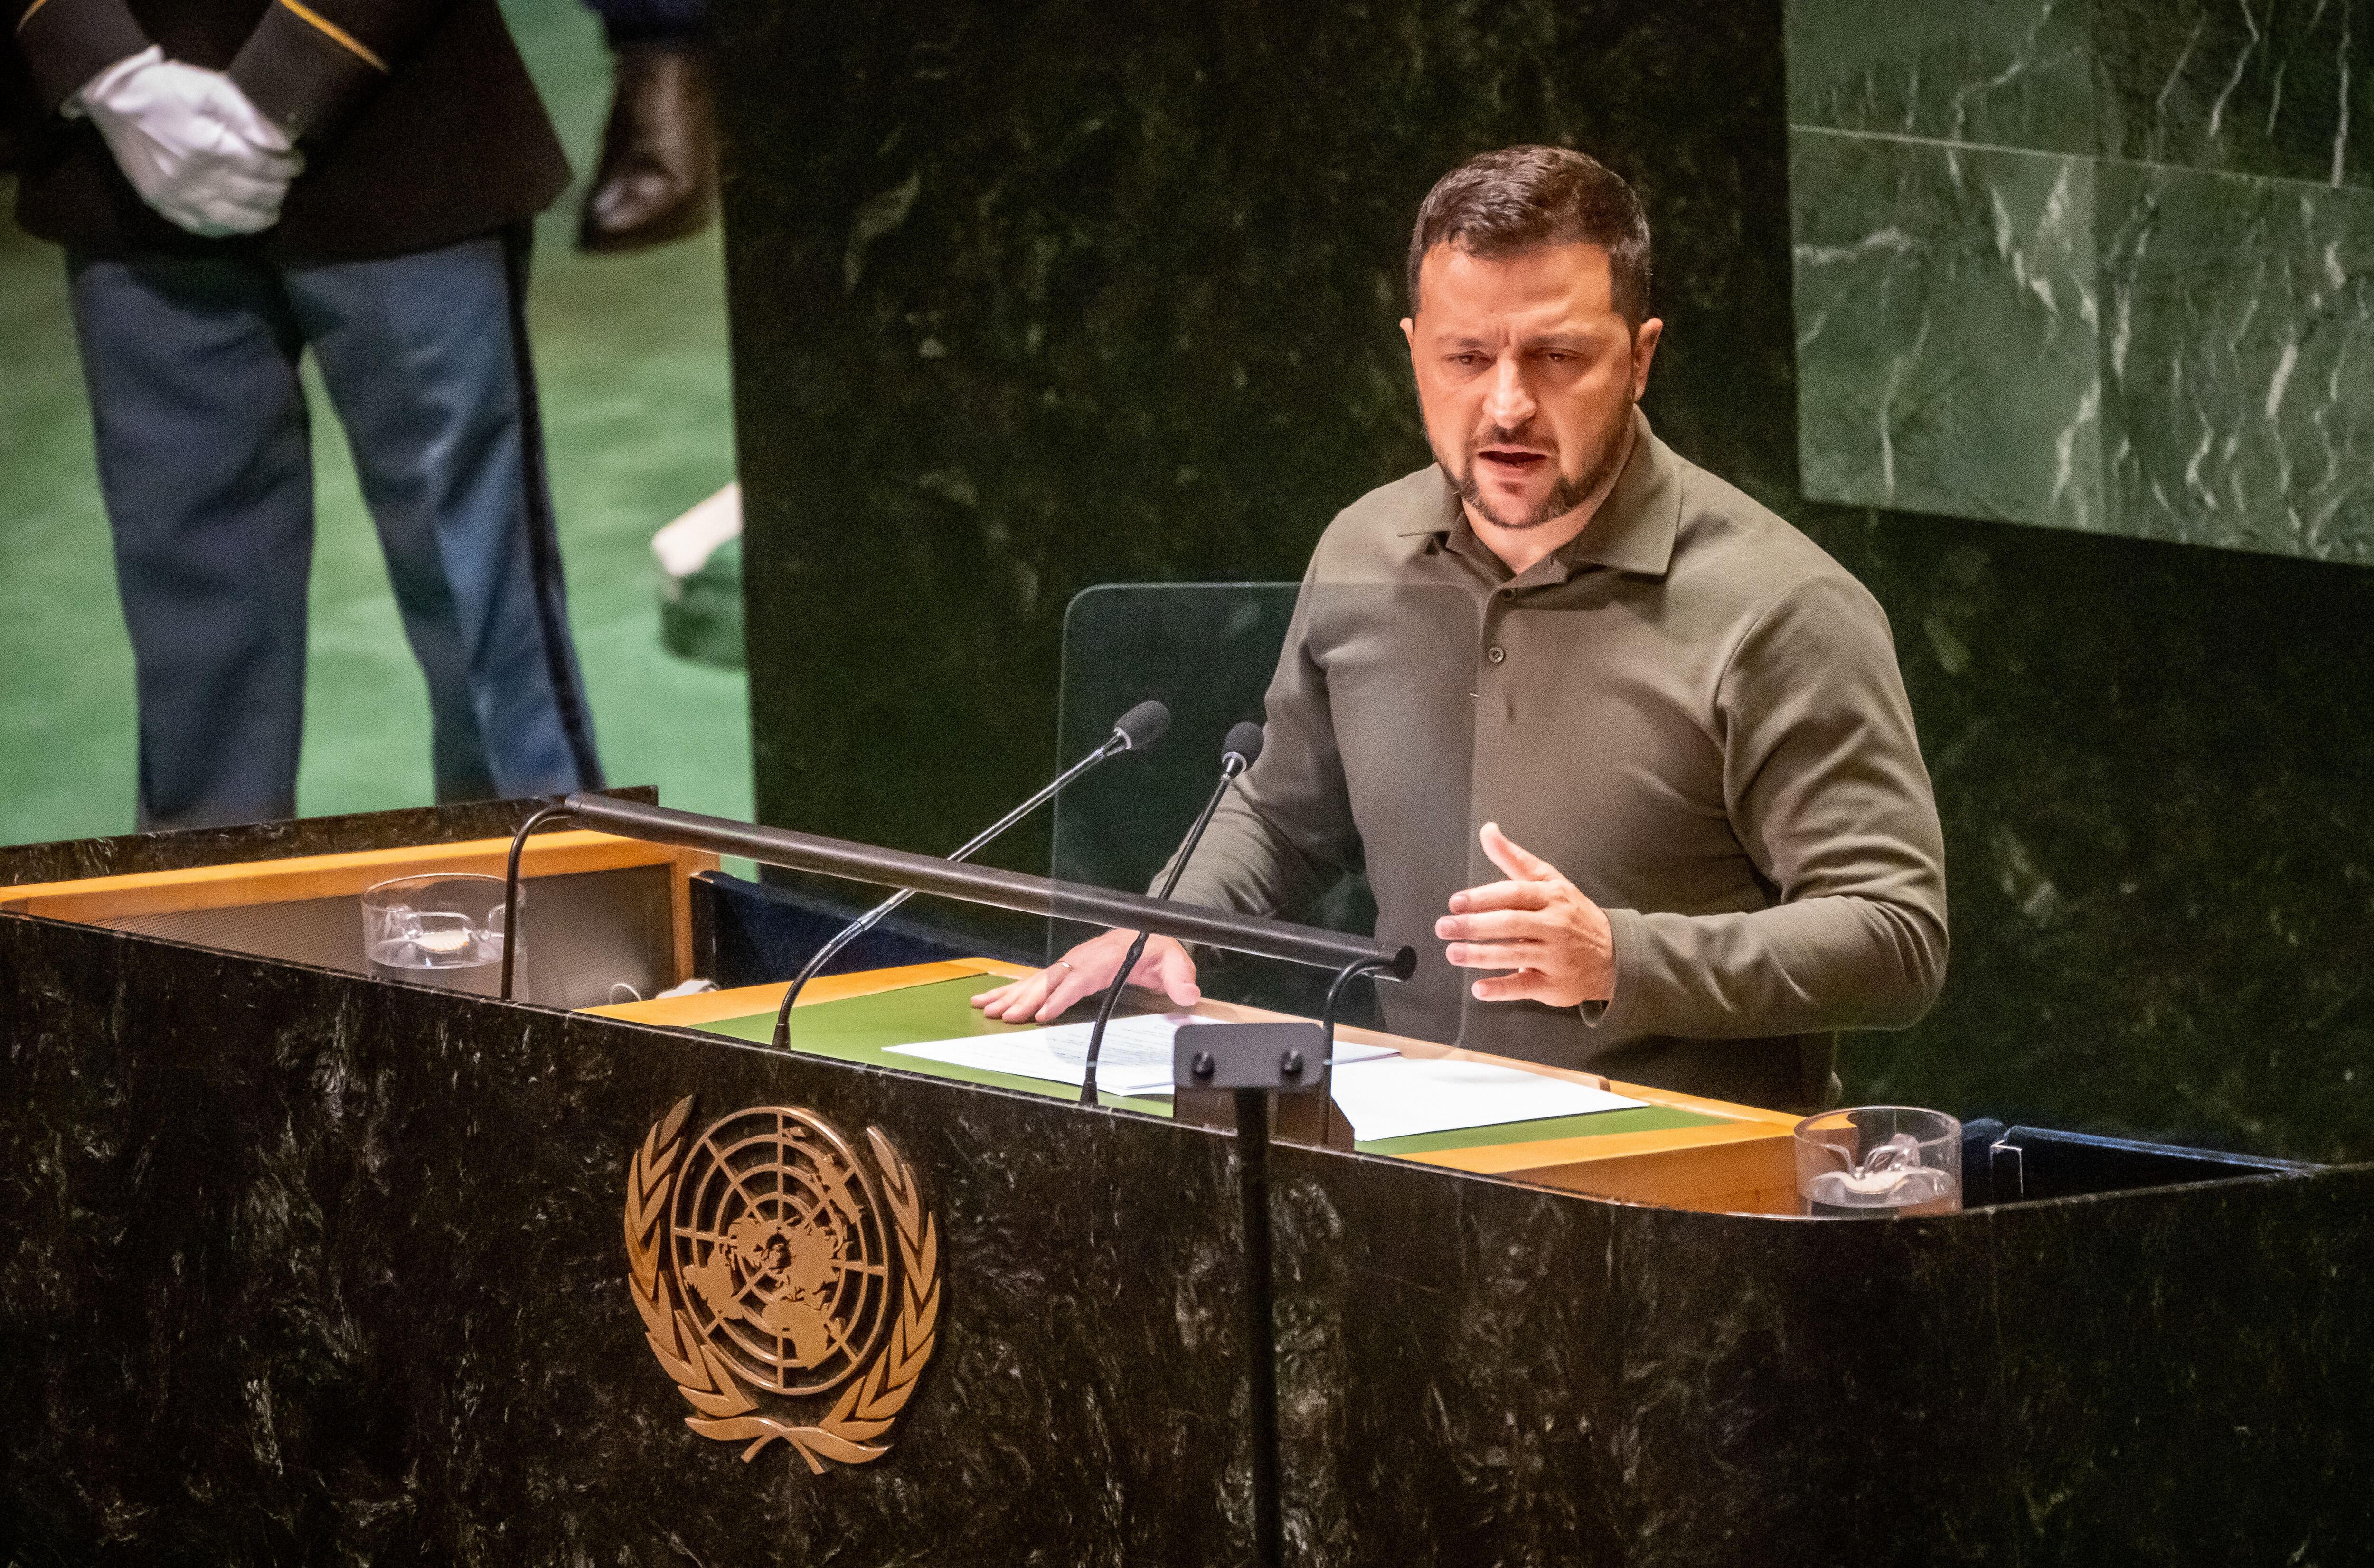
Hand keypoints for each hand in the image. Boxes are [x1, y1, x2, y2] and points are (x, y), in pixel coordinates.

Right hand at [72, 47, 303, 237]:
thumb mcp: (210, 87)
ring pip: (235, 219)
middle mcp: (199, 180)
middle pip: (256, 195)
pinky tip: (241, 222)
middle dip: (279, 188)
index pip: (266, 168)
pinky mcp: (162, 204)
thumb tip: (283, 143)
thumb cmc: (165, 88)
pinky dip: (229, 229)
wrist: (111, 98)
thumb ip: (248, 116)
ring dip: (261, 215)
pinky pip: (203, 228)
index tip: (297, 161)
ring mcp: (179, 197)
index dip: (288, 166)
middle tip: (286, 181)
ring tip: (273, 208)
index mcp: (214, 149)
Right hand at [970, 929, 1200, 1023]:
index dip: (1061, 995)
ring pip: (1039, 978)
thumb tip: (1188, 993)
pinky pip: (1039, 980)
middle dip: (1027, 997)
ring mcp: (1074, 963)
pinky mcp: (1068, 971)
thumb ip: (1181, 977)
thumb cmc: (1160, 949)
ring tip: (987, 1007)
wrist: (1152, 934)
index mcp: (1108, 955)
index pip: (1080, 977)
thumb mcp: (1176, 960)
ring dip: (1012, 993)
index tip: (1042, 1012)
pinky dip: (1014, 989)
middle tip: (1006, 1015)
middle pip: (1052, 978)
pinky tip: (994, 1000)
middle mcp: (1085, 957)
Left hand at [1434, 821, 1613, 1007]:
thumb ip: (1514, 858)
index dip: (1483, 898)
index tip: (1455, 903)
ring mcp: (1555, 956)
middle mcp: (1555, 925)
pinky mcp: (1554, 984)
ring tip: (1452, 953)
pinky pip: (1524, 985)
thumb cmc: (1572, 914)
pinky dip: (1501, 988)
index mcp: (1551, 897)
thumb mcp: (1548, 881)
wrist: (1614, 954)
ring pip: (1515, 954)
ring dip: (1480, 955)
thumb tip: (1488, 830)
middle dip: (1474, 925)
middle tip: (1444, 927)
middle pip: (1510, 923)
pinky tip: (1479, 988)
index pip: (1514, 894)